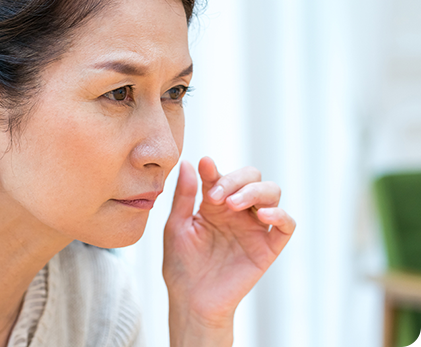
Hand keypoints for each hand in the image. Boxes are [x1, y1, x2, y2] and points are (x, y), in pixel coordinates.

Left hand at [163, 157, 294, 338]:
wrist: (192, 300)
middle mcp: (238, 211)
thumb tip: (188, 162)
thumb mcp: (176, 226)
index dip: (215, 169)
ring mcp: (254, 227)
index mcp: (215, 203)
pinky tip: (262, 215)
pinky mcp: (268, 247)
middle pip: (252, 177)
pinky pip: (286, 225)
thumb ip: (183, 196)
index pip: (222, 176)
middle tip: (216, 196)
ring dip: (255, 191)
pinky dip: (280, 215)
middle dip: (236, 179)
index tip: (204, 166)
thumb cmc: (182, 265)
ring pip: (272, 193)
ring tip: (234, 204)